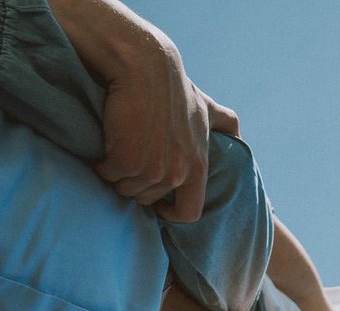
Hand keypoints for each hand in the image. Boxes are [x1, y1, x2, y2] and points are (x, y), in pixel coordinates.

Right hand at [95, 27, 239, 223]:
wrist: (145, 67)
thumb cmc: (173, 87)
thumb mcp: (205, 107)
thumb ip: (222, 122)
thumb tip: (237, 132)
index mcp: (198, 167)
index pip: (190, 213)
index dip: (172, 213)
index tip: (159, 205)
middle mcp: (177, 174)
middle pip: (149, 201)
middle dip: (138, 187)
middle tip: (130, 164)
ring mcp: (152, 170)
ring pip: (126, 189)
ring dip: (118, 176)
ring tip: (117, 151)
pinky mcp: (125, 161)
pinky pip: (108, 175)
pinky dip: (102, 164)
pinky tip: (105, 145)